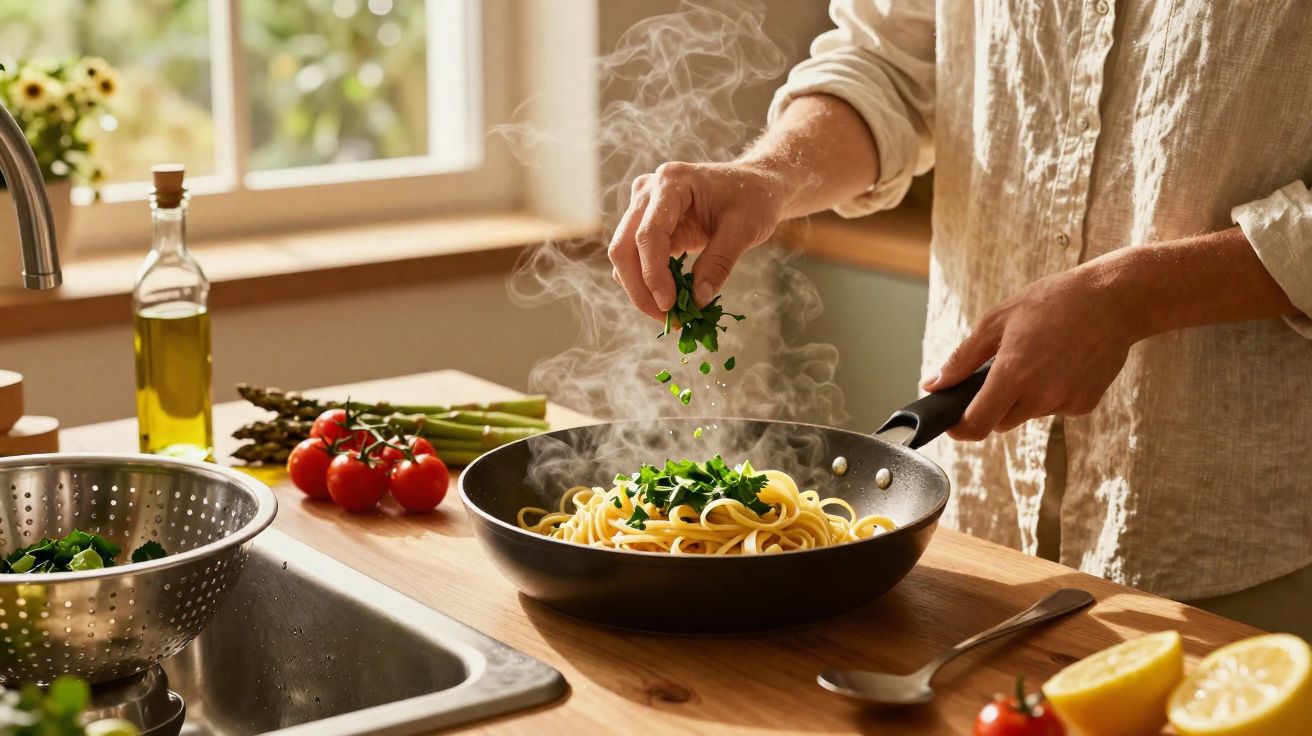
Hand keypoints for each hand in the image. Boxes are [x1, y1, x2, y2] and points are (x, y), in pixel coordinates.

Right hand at [608, 161, 785, 319]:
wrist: (754, 184)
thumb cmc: (753, 199)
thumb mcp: (743, 230)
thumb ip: (718, 263)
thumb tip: (698, 300)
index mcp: (672, 183)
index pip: (649, 234)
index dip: (653, 274)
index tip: (668, 305)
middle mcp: (648, 192)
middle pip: (624, 247)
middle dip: (640, 288)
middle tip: (668, 319)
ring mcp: (643, 208)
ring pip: (624, 257)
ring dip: (641, 290)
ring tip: (672, 314)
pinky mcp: (647, 225)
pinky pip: (636, 259)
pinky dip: (648, 283)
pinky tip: (671, 299)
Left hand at [922, 261, 1146, 439]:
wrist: (1114, 300)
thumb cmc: (1053, 302)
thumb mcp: (997, 321)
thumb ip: (962, 359)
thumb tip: (933, 384)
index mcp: (1013, 374)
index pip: (977, 424)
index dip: (960, 429)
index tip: (953, 422)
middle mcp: (1040, 395)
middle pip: (1000, 422)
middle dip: (993, 405)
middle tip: (1003, 370)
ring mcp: (1065, 402)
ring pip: (1028, 414)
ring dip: (1024, 397)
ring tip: (1039, 357)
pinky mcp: (1085, 405)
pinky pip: (1055, 408)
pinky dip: (1051, 393)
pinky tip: (1062, 363)